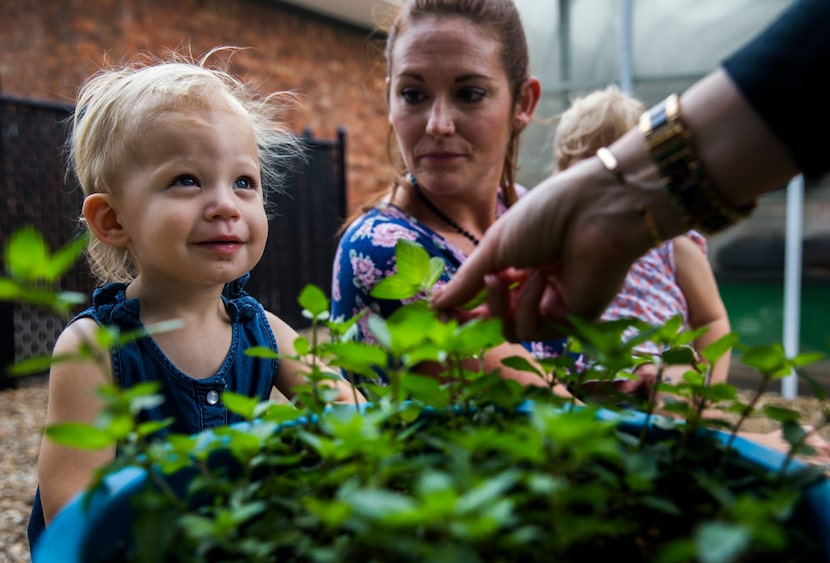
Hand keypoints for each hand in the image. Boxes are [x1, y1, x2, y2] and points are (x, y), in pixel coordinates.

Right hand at [431, 155, 655, 341]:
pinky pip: (536, 332)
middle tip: (452, 314)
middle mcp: (535, 287)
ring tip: (506, 278)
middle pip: (495, 320)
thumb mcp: (495, 247)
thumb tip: (435, 305)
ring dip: (502, 306)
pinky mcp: (574, 320)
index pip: (483, 297)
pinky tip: (539, 281)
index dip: (460, 307)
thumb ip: (467, 282)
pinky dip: (529, 308)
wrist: (593, 211)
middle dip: (472, 317)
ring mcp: (555, 306)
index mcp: (517, 264)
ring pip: (512, 331)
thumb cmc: (544, 216)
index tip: (437, 311)